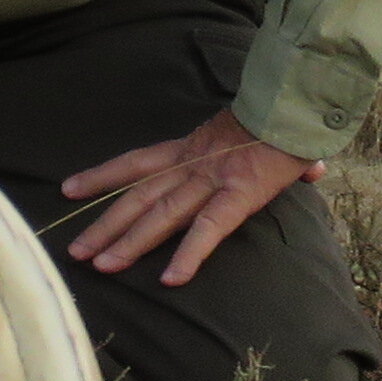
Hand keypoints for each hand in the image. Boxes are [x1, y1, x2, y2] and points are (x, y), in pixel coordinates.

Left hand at [56, 110, 315, 287]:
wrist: (302, 100)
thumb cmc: (289, 119)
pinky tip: (171, 280)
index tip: (69, 190)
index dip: (101, 176)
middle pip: (137, 196)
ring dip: (129, 243)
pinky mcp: (238, 194)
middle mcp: (191, 163)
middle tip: (75, 252)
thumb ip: (279, 159)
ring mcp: (211, 179)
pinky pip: (208, 229)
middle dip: (105, 225)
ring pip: (160, 215)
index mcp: (190, 148)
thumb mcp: (265, 135)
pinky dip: (189, 255)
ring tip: (101, 267)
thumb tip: (313, 170)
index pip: (135, 162)